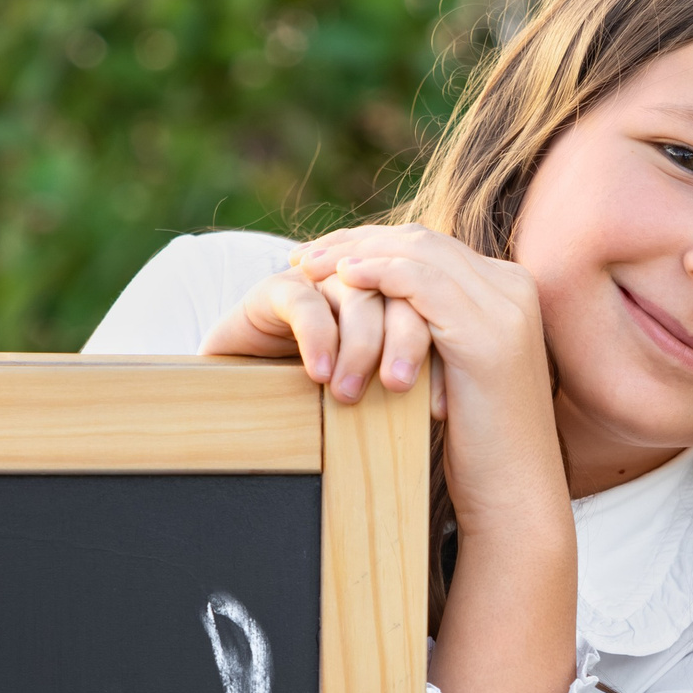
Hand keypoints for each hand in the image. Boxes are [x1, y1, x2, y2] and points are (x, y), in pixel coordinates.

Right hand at [200, 265, 436, 410]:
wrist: (242, 400)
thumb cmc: (317, 405)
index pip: (431, 310)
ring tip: (348, 395)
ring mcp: (322, 281)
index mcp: (398, 304)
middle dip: (404, 342)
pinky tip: (319, 373)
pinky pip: (306, 301)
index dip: (438, 353)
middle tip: (398, 387)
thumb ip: (406, 390)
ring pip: (358, 296)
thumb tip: (450, 411)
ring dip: (357, 347)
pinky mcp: (279, 288)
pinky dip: (317, 337)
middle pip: (401, 294)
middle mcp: (364, 284)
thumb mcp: (371, 399)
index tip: (438, 406)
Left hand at [292, 224, 577, 692]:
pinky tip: (340, 285)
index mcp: (509, 295)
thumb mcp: (453, 377)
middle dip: (357, 242)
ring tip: (310, 268)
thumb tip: (382, 319)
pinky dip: (377, 276)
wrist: (514, 498)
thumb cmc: (477, 451)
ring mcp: (505, 308)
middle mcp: (515, 290)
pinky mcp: (485, 334)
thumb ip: (433, 337)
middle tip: (305, 256)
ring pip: (418, 253)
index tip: (324, 259)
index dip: (373, 246)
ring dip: (356, 255)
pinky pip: (420, 284)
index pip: (432, 248)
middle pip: (422, 241)